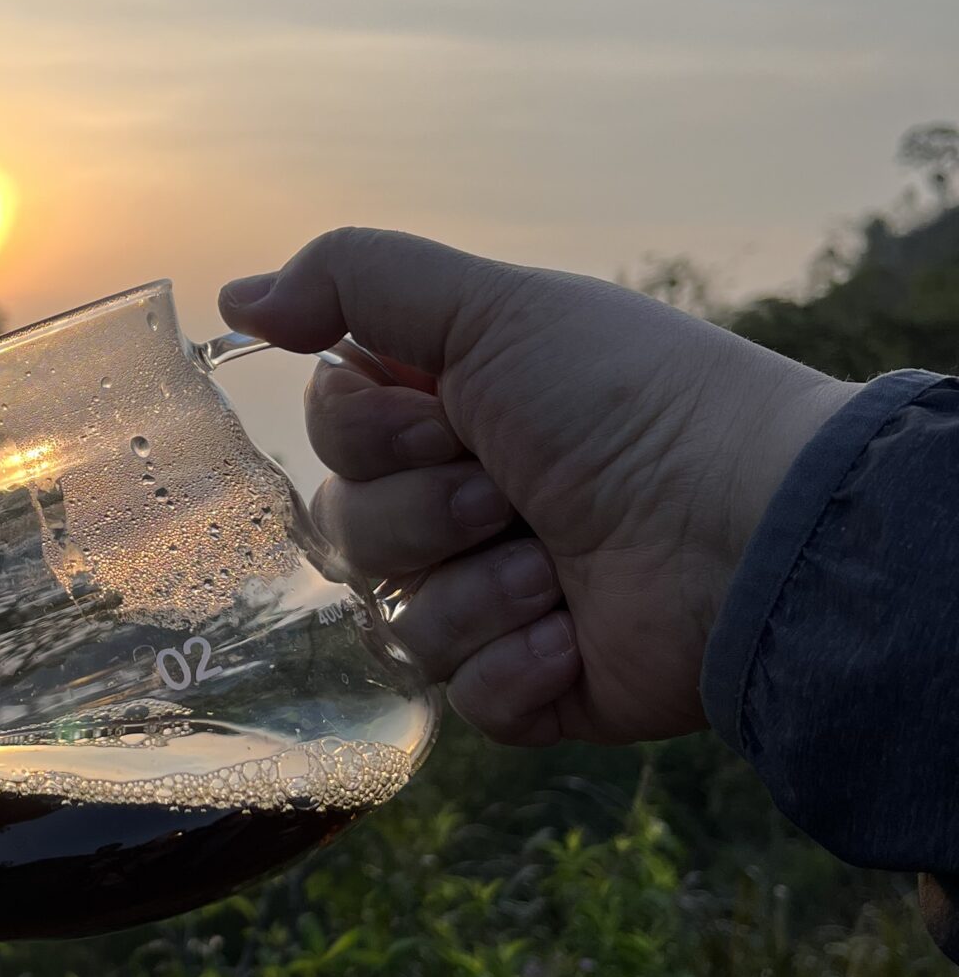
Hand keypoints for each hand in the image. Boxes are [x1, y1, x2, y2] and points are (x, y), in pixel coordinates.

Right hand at [220, 229, 852, 746]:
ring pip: (395, 621)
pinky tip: (573, 634)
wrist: (744, 528)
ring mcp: (502, 596)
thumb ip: (352, 279)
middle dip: (423, 512)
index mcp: (458, 408)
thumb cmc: (631, 401)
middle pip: (347, 526)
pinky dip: (514, 666)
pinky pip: (458, 697)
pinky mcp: (536, 685)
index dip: (369, 430)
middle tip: (509, 490)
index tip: (444, 411)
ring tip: (556, 566)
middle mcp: (471, 498)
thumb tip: (232, 298)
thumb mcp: (491, 307)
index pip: (333, 427)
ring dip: (476, 588)